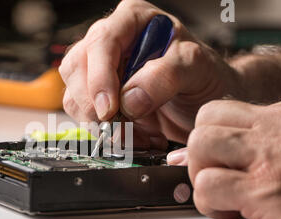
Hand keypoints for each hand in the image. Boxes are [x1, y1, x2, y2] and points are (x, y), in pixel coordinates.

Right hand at [59, 0, 240, 147]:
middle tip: (119, 129)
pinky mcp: (97, 99)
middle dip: (94, 105)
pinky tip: (134, 136)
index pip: (102, 41)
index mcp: (132, 20)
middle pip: (77, 68)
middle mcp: (110, 43)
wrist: (207, 104)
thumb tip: (128, 100)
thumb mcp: (198, 69)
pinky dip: (104, 134)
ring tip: (137, 135)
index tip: (110, 108)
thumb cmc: (205, 77)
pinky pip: (82, 116)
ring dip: (100, 124)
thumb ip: (166, 76)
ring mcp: (99, 71)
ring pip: (73, 95)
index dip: (100, 76)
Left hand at [168, 91, 280, 218]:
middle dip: (200, 156)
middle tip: (218, 175)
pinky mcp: (269, 196)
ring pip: (200, 149)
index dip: (208, 136)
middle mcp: (278, 133)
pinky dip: (210, 202)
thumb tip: (222, 130)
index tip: (217, 157)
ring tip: (224, 193)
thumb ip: (276, 120)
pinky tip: (233, 212)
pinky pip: (209, 187)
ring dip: (202, 176)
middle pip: (203, 126)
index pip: (216, 111)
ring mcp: (272, 162)